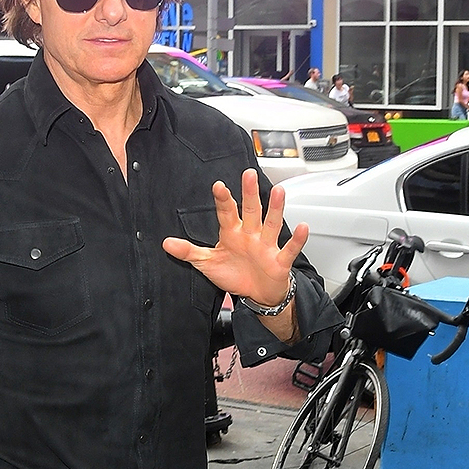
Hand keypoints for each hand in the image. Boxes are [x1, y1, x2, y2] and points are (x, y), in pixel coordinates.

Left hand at [162, 169, 309, 305]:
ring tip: (278, 192)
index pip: (227, 213)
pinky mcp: (279, 261)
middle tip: (248, 174)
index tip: (218, 186)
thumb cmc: (235, 274)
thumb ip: (189, 252)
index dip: (223, 200)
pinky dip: (297, 239)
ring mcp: (266, 246)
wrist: (258, 294)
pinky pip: (289, 248)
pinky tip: (302, 227)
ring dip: (275, 209)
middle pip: (251, 211)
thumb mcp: (208, 263)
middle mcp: (251, 235)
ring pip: (271, 224)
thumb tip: (166, 244)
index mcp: (233, 233)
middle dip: (249, 194)